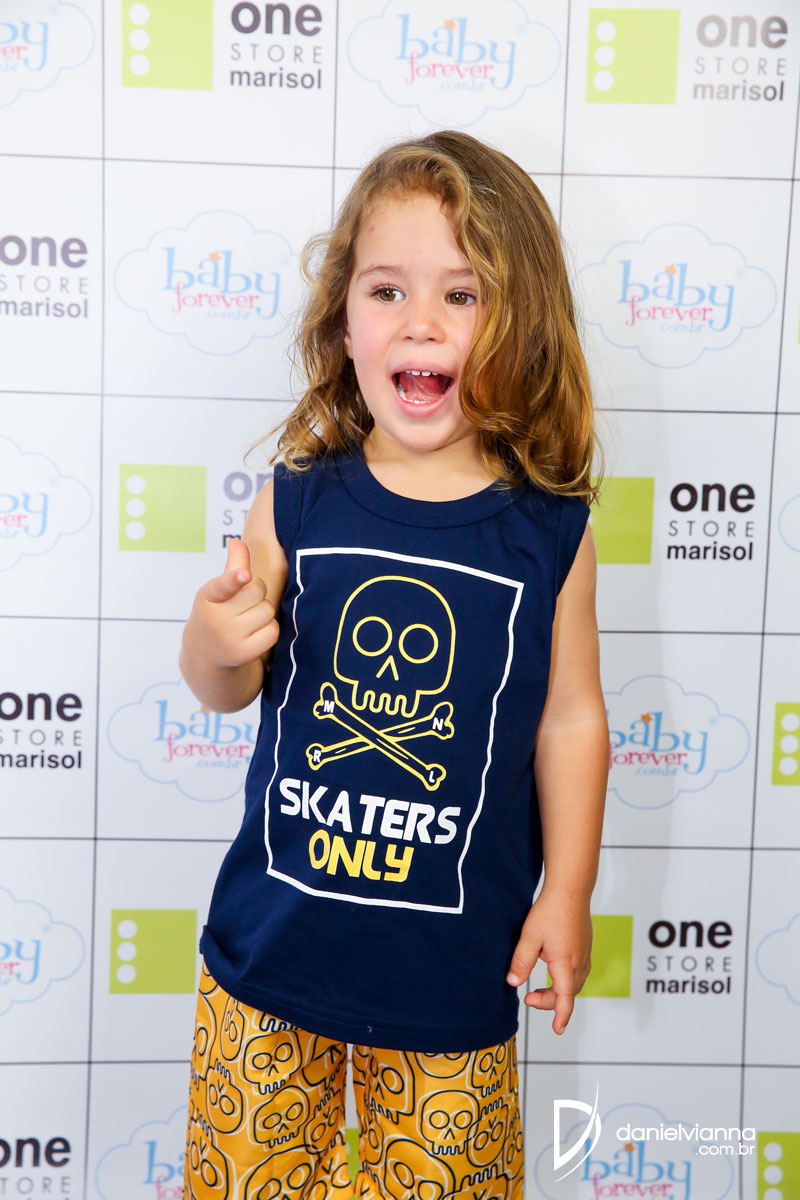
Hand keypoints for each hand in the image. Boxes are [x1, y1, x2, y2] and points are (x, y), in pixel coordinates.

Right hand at [182, 538, 279, 670]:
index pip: (223, 585)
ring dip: (263, 611)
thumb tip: (237, 541)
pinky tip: (255, 632)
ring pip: (267, 610)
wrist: (205, 653)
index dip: (235, 578)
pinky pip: (272, 631)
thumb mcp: (217, 590)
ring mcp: (229, 638)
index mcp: (207, 597)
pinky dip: (269, 629)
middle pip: (257, 591)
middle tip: (243, 603)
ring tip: (248, 618)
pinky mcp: (243, 654)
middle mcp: (216, 619)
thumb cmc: (216, 612)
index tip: (244, 574)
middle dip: (256, 593)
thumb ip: (233, 565)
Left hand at [505, 888, 592, 1034]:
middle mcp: (579, 962)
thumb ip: (521, 962)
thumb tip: (513, 983)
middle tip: (529, 999)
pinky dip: (566, 980)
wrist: (570, 889)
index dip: (561, 1016)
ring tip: (538, 989)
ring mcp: (584, 954)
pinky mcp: (585, 947)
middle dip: (551, 1002)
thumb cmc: (550, 911)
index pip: (565, 998)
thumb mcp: (529, 937)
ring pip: (574, 983)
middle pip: (568, 993)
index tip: (557, 1029)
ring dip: (559, 992)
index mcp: (565, 963)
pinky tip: (554, 972)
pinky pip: (579, 972)